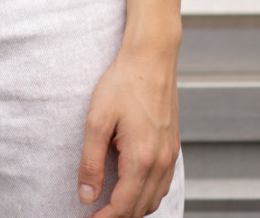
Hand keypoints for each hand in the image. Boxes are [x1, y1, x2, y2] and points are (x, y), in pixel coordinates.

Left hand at [77, 48, 179, 216]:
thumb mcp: (97, 120)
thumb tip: (87, 196)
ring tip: (111, 206)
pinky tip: (132, 187)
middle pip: (140, 209)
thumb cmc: (123, 84)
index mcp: (141, 159)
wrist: (151, 58)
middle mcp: (161, 162)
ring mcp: (170, 156)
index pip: (123, 207)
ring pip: (154, 200)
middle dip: (118, 217)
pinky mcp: (173, 147)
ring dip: (133, 209)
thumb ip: (91, 162)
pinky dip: (147, 195)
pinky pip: (162, 184)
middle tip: (96, 214)